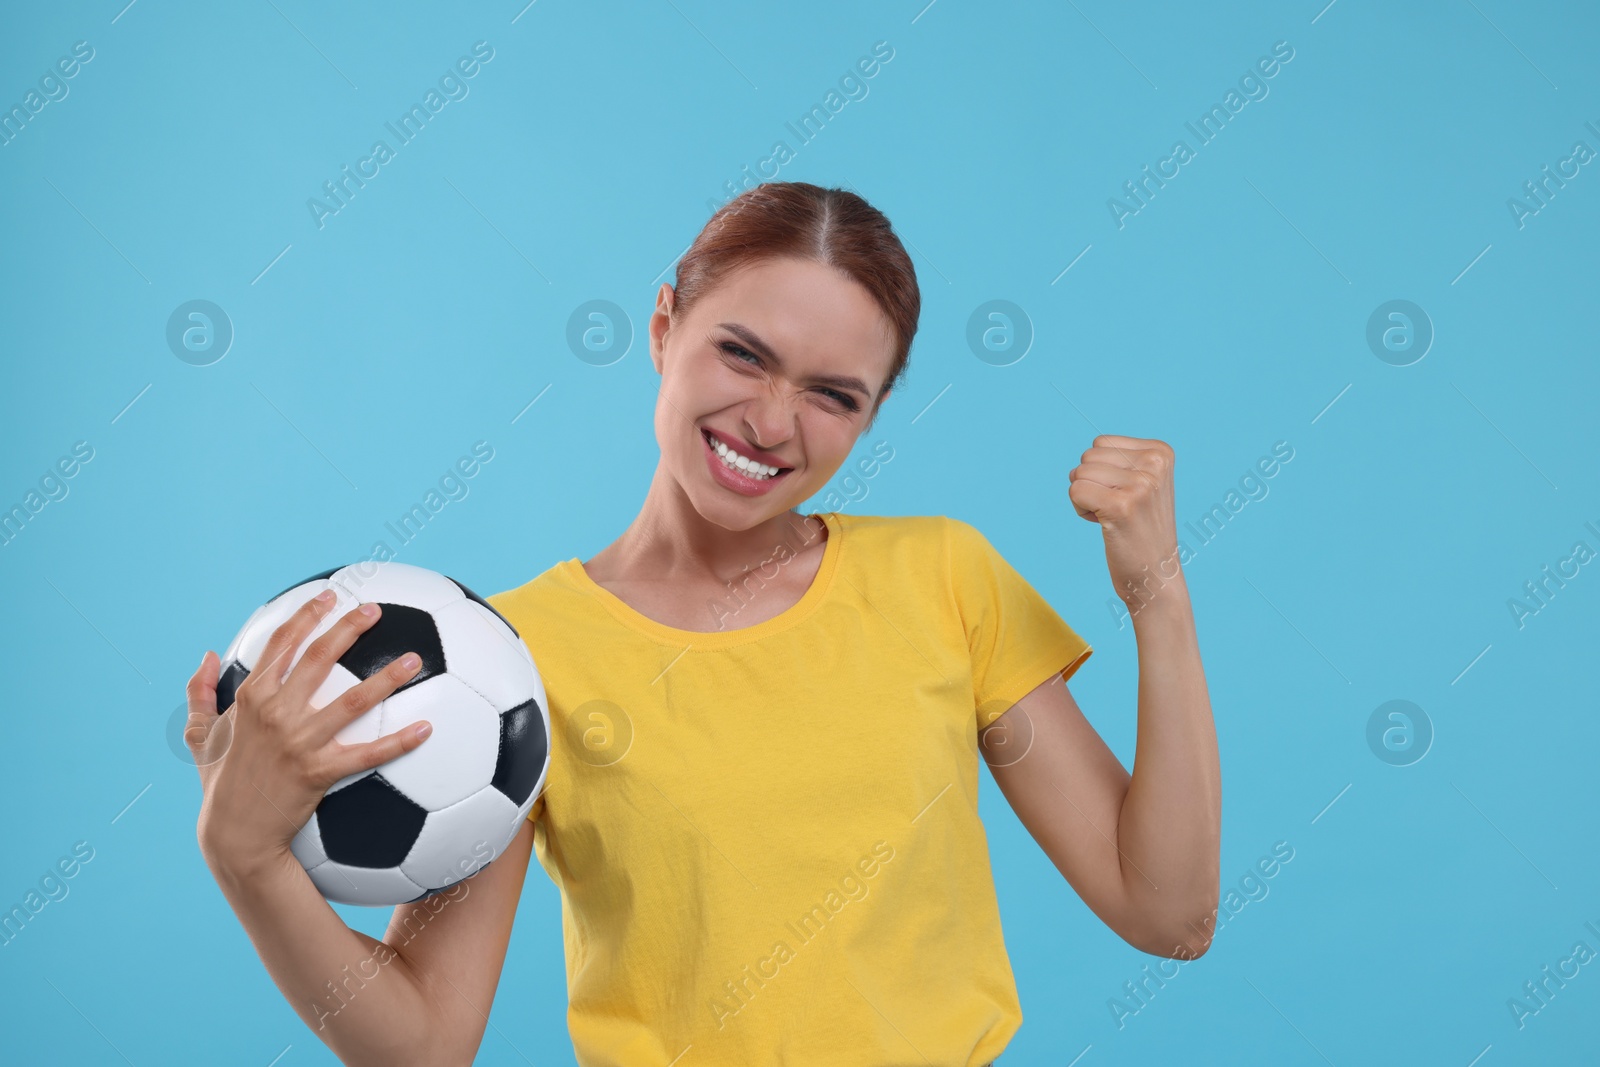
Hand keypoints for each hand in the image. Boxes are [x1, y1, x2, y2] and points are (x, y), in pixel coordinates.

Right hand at [186, 592, 432, 875]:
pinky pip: (368, 754)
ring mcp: (299, 742)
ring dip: (387, 677)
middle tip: (375, 610)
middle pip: (319, 658)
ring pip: (353, 700)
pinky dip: (399, 742)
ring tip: (415, 660)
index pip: (282, 644)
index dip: (306, 615)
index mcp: (251, 698)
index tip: (330, 595)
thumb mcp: (199, 736)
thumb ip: (198, 694)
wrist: (235, 834)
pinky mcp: (319, 772)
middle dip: (349, 628)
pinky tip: (426, 729)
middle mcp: (276, 713)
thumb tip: (205, 656)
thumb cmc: (220, 783)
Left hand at [1067, 434, 1183, 609]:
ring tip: (1113, 517)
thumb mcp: (1141, 483)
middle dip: (1092, 484)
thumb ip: (1118, 459)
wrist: (1156, 574)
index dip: (1103, 472)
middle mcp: (1155, 463)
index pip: (1101, 443)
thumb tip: (1080, 459)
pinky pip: (1075, 491)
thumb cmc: (1140, 528)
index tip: (1126, 496)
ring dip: (1086, 498)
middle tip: (1117, 510)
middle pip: (1088, 456)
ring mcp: (1141, 483)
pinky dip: (1080, 510)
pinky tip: (1104, 524)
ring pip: (1079, 473)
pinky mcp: (1122, 505)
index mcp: (1161, 452)